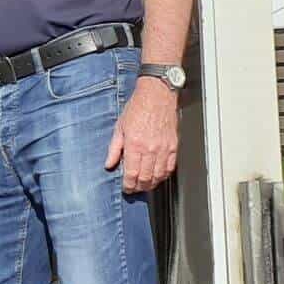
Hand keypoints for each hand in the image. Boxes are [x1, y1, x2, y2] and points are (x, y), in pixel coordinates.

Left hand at [105, 79, 178, 193]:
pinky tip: (158, 176)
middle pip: (145, 178)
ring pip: (159, 175)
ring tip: (145, 185)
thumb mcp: (120, 127)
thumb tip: (109, 164)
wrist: (157, 95)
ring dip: (151, 184)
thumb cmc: (138, 107)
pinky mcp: (173, 146)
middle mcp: (150, 148)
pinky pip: (170, 167)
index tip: (126, 188)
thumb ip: (114, 148)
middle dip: (139, 187)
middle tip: (134, 189)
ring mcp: (163, 148)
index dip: (128, 185)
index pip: (132, 173)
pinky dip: (164, 175)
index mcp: (135, 144)